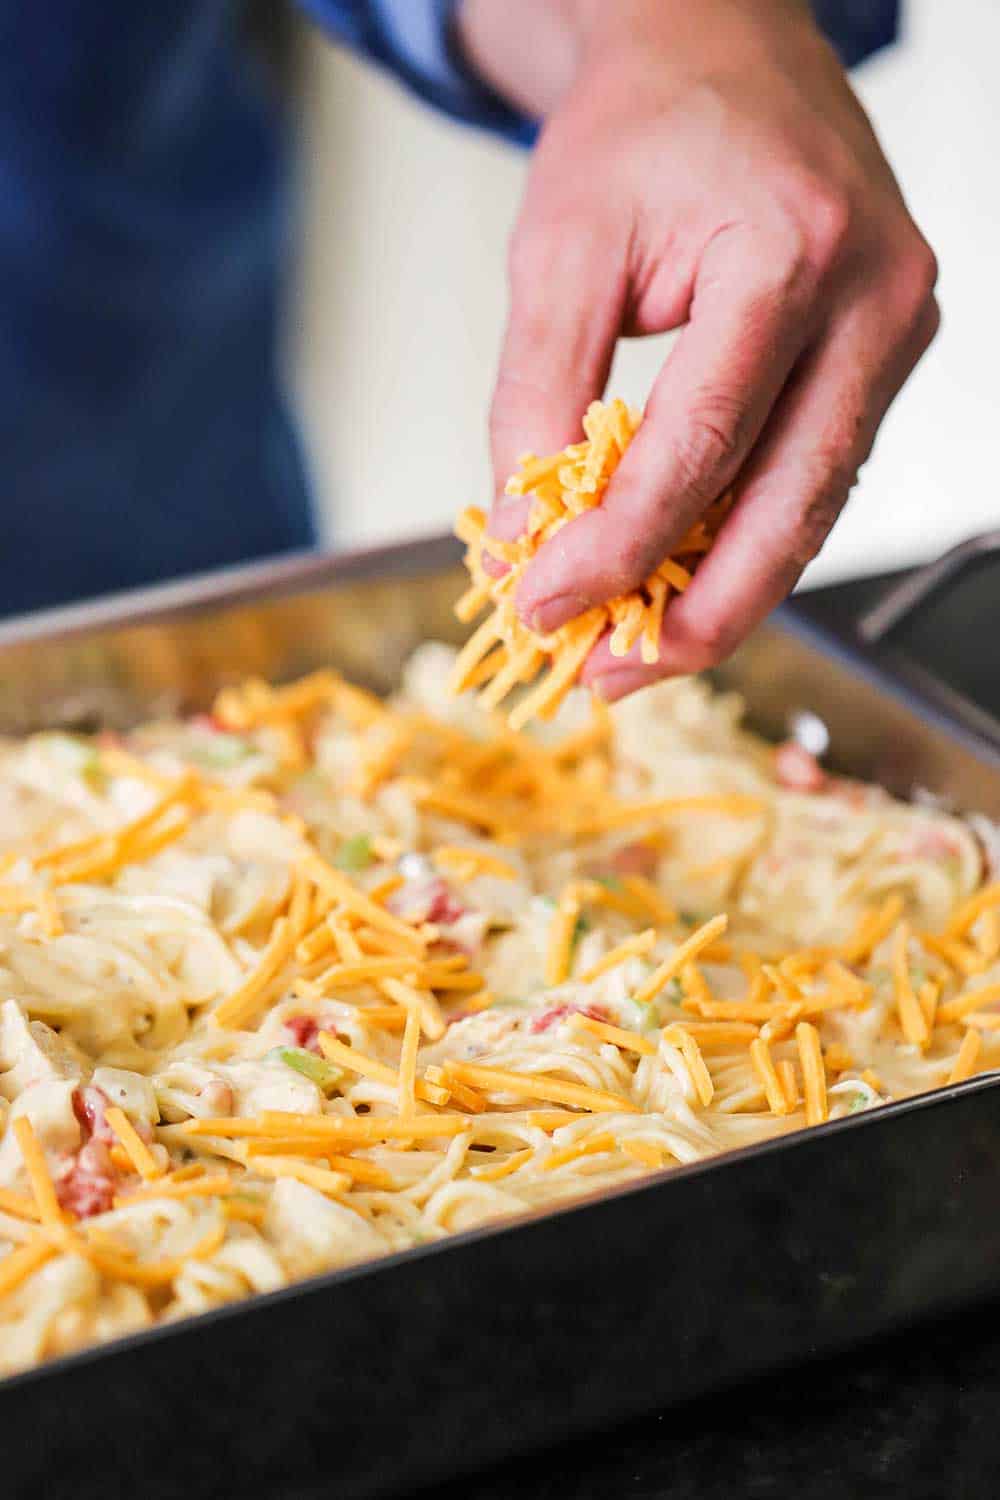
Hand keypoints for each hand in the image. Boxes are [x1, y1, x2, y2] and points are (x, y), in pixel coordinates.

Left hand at [459, 0, 938, 698]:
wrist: (722, 52)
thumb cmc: (642, 134)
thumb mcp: (560, 251)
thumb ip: (539, 397)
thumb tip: (526, 537)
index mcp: (792, 255)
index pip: (702, 447)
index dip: (620, 548)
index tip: (544, 607)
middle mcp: (872, 301)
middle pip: (790, 510)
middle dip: (696, 617)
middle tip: (607, 677)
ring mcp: (894, 335)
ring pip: (812, 512)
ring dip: (723, 595)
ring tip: (634, 651)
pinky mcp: (882, 358)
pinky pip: (814, 477)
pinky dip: (744, 541)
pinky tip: (679, 580)